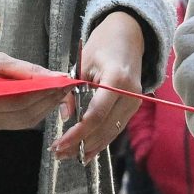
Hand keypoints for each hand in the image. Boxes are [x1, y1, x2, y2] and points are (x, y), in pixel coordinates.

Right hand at [0, 40, 63, 131]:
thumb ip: (27, 71)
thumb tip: (56, 77)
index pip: (16, 100)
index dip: (42, 93)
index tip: (61, 82)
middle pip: (22, 115)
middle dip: (46, 101)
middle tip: (65, 87)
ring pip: (22, 122)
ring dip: (43, 108)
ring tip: (59, 92)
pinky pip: (16, 122)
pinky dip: (33, 111)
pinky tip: (45, 99)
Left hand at [56, 12, 144, 162]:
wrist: (128, 37)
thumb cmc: (102, 47)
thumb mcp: (81, 64)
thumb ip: (72, 91)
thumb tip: (65, 117)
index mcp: (117, 80)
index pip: (96, 114)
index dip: (78, 133)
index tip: (60, 144)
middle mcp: (131, 94)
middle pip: (104, 128)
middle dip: (81, 144)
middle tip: (58, 153)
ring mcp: (135, 102)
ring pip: (111, 132)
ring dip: (90, 146)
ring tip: (68, 156)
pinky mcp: (133, 107)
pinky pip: (116, 128)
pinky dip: (101, 140)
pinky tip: (86, 151)